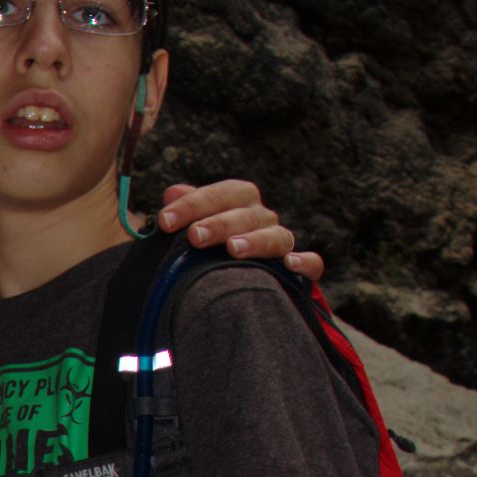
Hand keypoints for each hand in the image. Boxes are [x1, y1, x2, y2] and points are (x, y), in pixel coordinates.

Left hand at [157, 181, 323, 280]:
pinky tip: (289, 264)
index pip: (220, 193)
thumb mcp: (191, 226)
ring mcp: (281, 242)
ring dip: (255, 241)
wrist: (233, 283)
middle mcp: (261, 217)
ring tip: (233, 249)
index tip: (164, 221)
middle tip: (194, 236)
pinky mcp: (300, 272)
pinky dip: (305, 262)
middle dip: (218, 223)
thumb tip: (172, 193)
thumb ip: (184, 209)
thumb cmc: (206, 248)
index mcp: (238, 200)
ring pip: (276, 236)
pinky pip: (312, 264)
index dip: (191, 204)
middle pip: (245, 214)